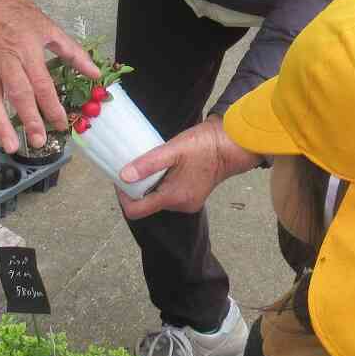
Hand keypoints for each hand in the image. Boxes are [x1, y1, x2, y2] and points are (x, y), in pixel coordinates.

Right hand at [0, 0, 100, 151]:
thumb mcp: (48, 27)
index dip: (52, 106)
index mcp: (27, 49)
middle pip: (17, 93)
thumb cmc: (17, 12)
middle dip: (29, 120)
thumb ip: (73, 52)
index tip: (61, 124)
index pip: (41, 83)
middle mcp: (4, 59)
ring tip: (11, 147)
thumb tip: (95, 73)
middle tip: (39, 142)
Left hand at [117, 115, 260, 220]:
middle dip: (138, 187)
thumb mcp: (173, 150)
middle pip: (147, 204)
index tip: (121, 178)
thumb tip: (123, 176)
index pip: (136, 211)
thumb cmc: (206, 145)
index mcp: (174, 197)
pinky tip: (167, 166)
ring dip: (151, 183)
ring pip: (158, 198)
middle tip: (136, 164)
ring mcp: (188, 202)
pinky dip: (163, 183)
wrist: (234, 145)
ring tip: (154, 162)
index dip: (123, 196)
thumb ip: (148, 164)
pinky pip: (169, 194)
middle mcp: (180, 205)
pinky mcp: (193, 196)